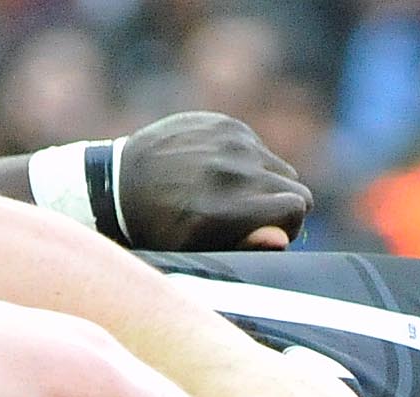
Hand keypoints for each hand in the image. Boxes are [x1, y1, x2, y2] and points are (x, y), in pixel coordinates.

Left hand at [116, 112, 313, 250]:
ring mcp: (229, 141)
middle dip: (280, 206)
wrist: (121, 182)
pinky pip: (259, 147)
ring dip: (265, 182)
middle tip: (249, 215)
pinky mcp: (223, 123)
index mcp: (227, 207)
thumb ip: (244, 245)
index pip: (297, 206)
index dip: (288, 225)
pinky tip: (217, 170)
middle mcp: (232, 170)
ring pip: (280, 167)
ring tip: (231, 193)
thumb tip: (282, 237)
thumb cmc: (164, 230)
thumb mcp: (198, 251)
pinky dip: (246, 160)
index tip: (265, 231)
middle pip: (295, 187)